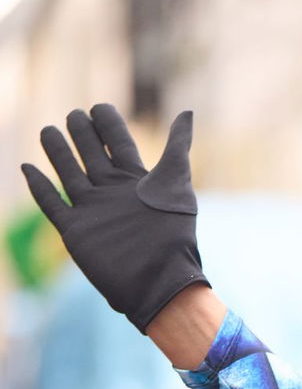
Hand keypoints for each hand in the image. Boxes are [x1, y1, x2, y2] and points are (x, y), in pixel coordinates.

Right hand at [21, 104, 206, 332]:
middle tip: (74, 114)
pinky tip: (28, 168)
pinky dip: (39, 187)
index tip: (100, 107)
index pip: (118, 144)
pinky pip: (52, 204)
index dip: (109, 125)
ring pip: (69, 174)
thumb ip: (177, 148)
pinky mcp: (76, 230)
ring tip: (48, 130)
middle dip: (82, 134)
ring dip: (58, 153)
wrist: (159, 281)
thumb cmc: (174, 236)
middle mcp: (112, 193)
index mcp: (137, 181)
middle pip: (91, 155)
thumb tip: (187, 112)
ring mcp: (92, 210)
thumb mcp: (177, 185)